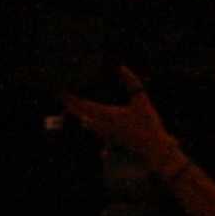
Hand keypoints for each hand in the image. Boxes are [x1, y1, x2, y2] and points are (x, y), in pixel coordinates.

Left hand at [60, 67, 188, 174]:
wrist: (154, 148)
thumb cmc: (149, 124)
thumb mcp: (141, 100)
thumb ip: (132, 82)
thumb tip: (121, 67)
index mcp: (109, 115)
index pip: (86, 105)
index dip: (73, 98)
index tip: (63, 91)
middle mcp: (103, 125)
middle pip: (82, 113)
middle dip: (71, 104)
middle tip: (60, 96)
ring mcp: (105, 133)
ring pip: (86, 122)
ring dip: (77, 114)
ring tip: (68, 107)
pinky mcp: (110, 139)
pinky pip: (94, 129)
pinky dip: (87, 122)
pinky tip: (84, 121)